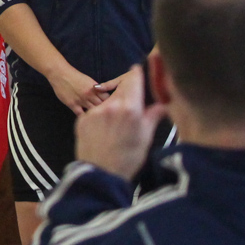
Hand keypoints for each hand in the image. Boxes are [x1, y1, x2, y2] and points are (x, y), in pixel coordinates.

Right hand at [46, 63, 107, 114]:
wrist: (60, 74)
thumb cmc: (74, 76)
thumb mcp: (89, 81)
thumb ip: (96, 90)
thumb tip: (103, 97)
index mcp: (95, 88)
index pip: (107, 99)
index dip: (109, 103)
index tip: (108, 106)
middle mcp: (89, 95)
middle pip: (101, 106)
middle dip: (103, 110)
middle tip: (103, 114)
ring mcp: (81, 100)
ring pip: (92, 111)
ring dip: (94, 114)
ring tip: (96, 118)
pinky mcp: (72, 104)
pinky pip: (81, 114)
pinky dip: (84, 117)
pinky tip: (86, 118)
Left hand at [75, 65, 167, 180]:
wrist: (100, 175)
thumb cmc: (128, 158)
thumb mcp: (145, 137)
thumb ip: (153, 116)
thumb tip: (163, 103)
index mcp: (130, 108)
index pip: (133, 80)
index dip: (137, 74)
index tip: (139, 70)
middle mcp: (111, 105)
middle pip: (120, 89)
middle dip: (127, 91)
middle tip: (133, 100)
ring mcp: (94, 111)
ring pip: (107, 100)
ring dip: (114, 104)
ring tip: (119, 121)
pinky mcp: (82, 119)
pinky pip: (95, 111)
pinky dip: (102, 115)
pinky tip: (106, 129)